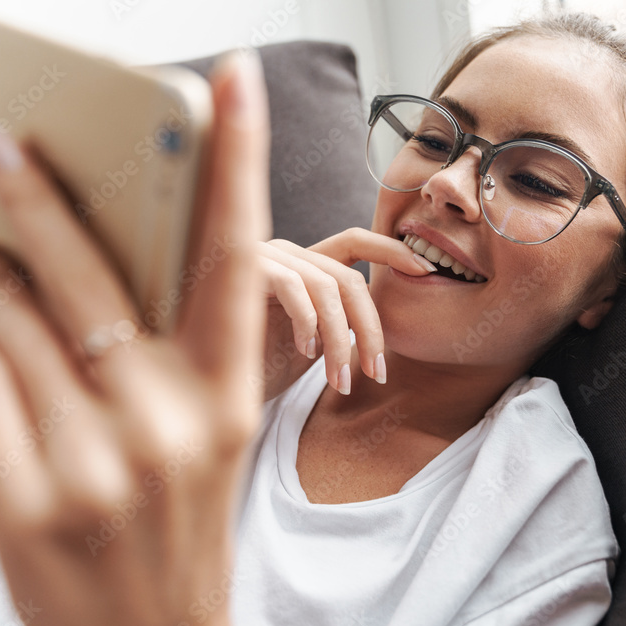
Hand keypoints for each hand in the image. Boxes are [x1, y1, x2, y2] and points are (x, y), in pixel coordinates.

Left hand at [0, 49, 269, 625]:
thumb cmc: (178, 528)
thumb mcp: (206, 437)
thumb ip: (172, 349)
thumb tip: (113, 253)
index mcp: (229, 400)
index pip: (235, 260)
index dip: (239, 162)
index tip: (233, 84)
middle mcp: (172, 424)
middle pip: (97, 275)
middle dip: (42, 198)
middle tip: (3, 143)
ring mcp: (100, 462)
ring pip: (20, 321)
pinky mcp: (33, 496)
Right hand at [257, 230, 435, 398]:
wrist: (200, 383)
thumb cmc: (250, 366)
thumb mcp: (307, 347)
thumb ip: (337, 328)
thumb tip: (376, 336)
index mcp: (302, 267)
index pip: (355, 242)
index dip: (392, 249)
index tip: (425, 270)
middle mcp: (283, 254)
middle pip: (348, 276)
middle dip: (372, 327)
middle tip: (376, 372)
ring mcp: (261, 258)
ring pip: (325, 285)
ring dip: (341, 339)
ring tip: (340, 380)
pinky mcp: (240, 270)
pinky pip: (292, 286)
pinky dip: (307, 322)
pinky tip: (304, 354)